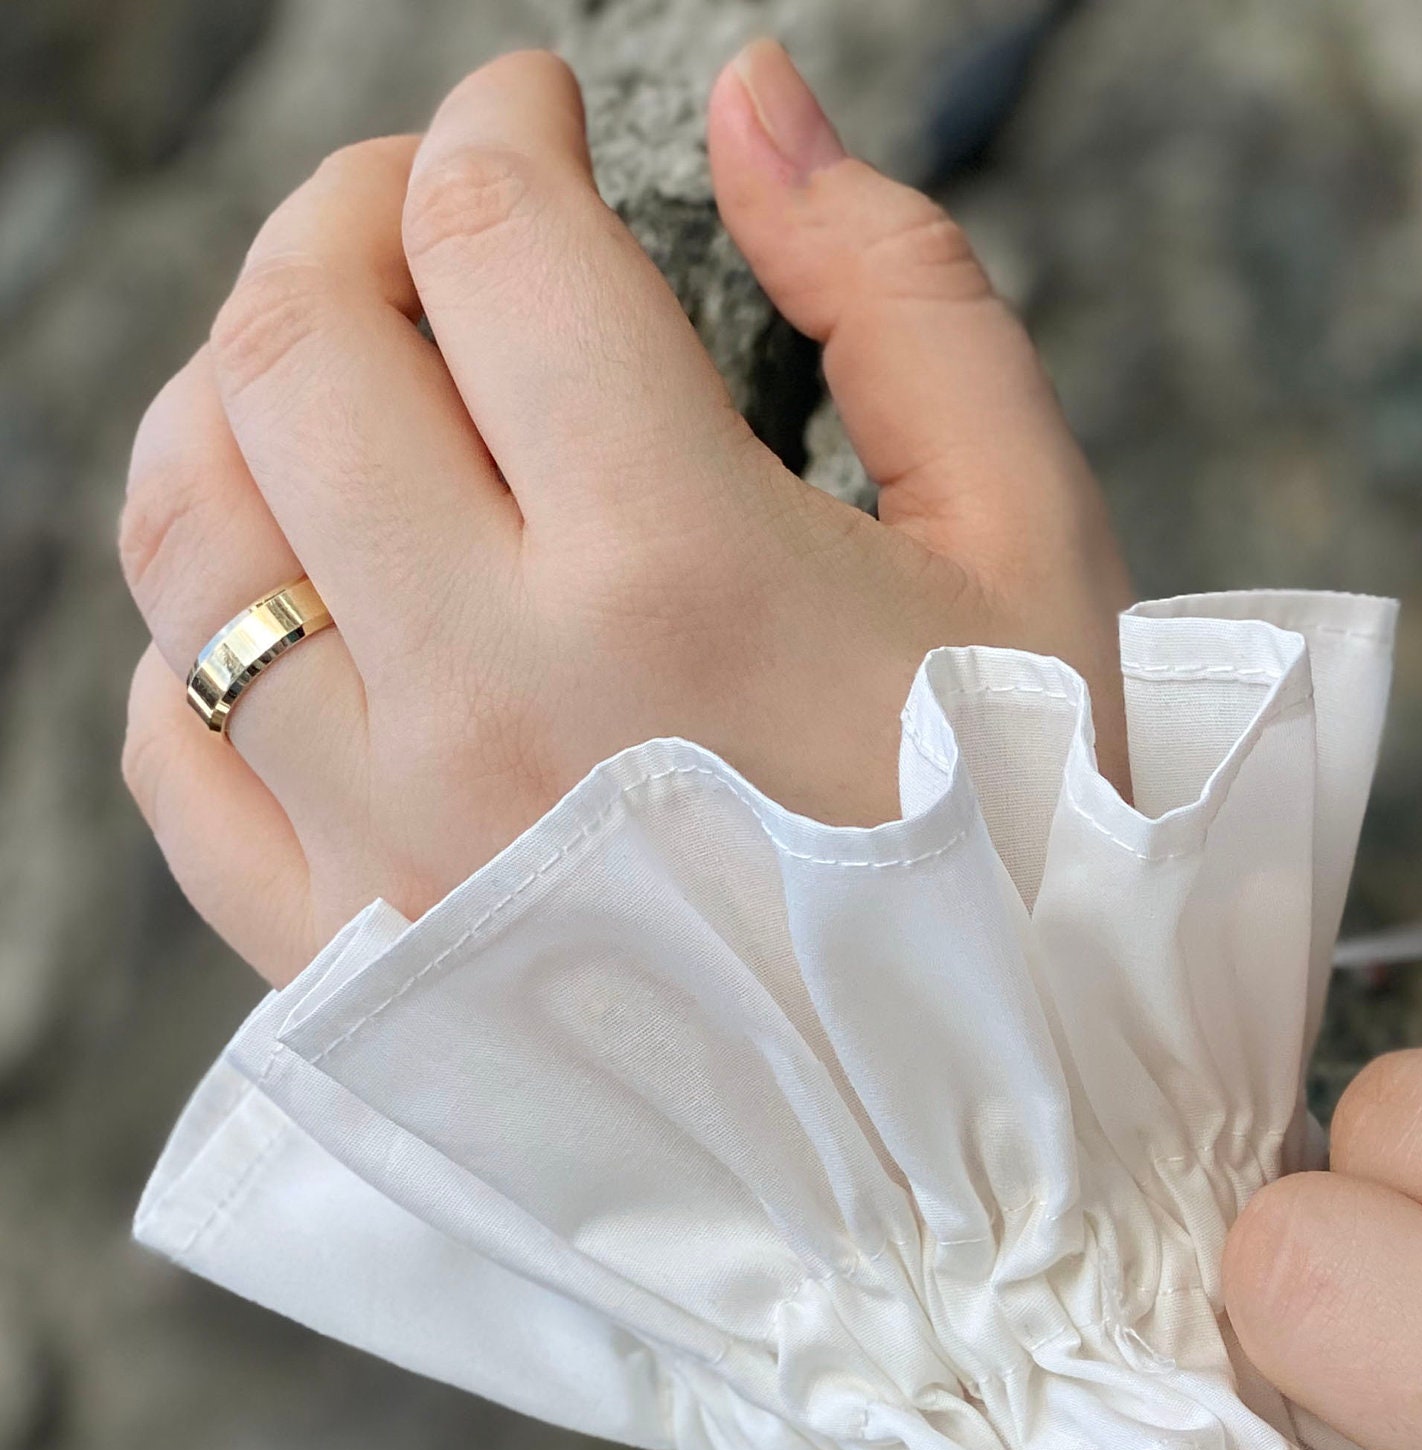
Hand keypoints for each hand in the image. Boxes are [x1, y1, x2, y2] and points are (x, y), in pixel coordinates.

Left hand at [117, 40, 1129, 986]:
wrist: (996, 1166)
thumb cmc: (1042, 864)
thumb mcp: (1041, 554)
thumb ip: (904, 297)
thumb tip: (757, 100)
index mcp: (678, 571)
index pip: (490, 243)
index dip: (501, 129)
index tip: (538, 120)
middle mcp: (492, 690)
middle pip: (294, 349)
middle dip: (349, 219)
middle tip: (433, 211)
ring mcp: (391, 833)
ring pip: (193, 531)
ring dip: (242, 394)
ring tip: (346, 375)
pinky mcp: (346, 953)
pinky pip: (175, 746)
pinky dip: (203, 631)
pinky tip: (308, 591)